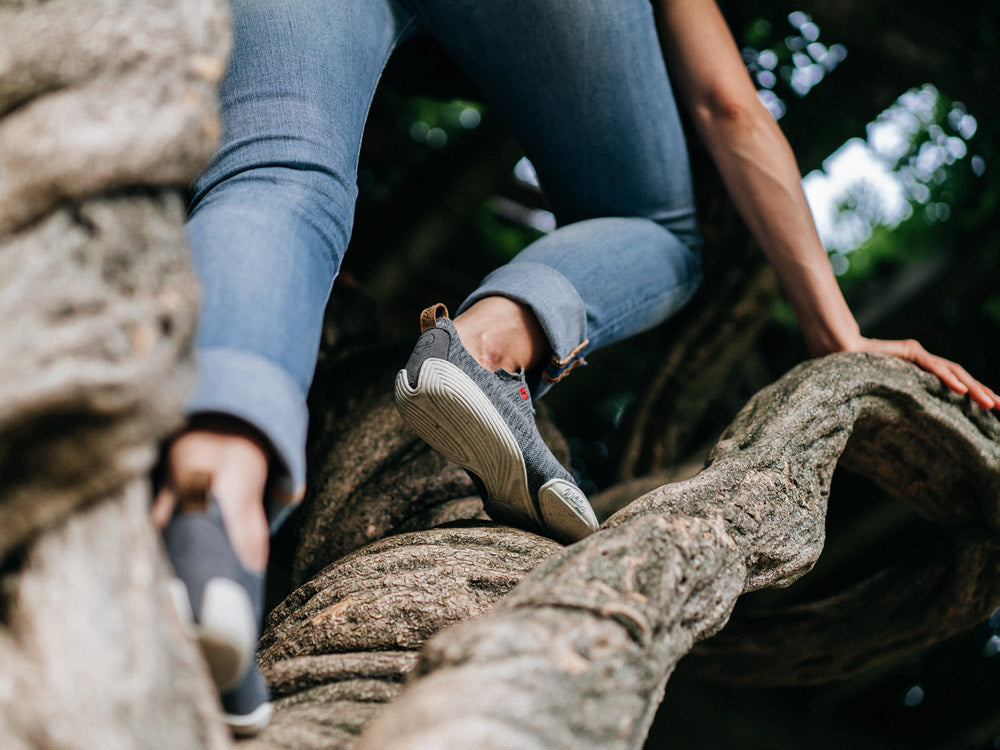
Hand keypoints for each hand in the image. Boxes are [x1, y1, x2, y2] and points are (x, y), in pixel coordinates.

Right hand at [851, 337, 999, 410]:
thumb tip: (900, 437)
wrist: (837, 353)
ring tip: (990, 403)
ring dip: (974, 388)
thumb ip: (898, 406)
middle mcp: (926, 363)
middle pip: (962, 378)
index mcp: (922, 375)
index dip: (976, 395)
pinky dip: (949, 378)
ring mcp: (919, 355)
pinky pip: (933, 366)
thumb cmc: (855, 377)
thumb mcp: (884, 396)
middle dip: (984, 393)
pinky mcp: (911, 351)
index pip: (955, 385)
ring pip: (954, 372)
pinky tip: (962, 390)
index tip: (994, 410)